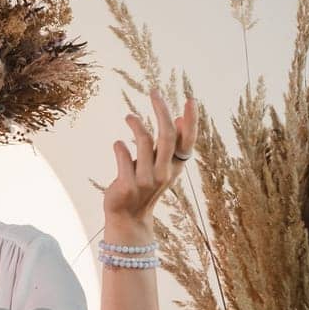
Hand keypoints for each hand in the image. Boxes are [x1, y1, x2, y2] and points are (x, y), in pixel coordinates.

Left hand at [103, 88, 197, 232]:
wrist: (128, 218)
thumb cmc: (144, 185)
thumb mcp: (160, 166)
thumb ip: (168, 145)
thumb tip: (178, 118)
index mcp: (174, 167)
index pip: (187, 142)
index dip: (191, 121)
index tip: (190, 99)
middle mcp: (164, 173)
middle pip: (167, 136)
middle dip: (161, 111)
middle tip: (154, 92)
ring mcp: (146, 180)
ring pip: (144, 142)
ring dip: (136, 124)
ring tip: (129, 117)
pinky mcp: (128, 185)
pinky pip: (124, 156)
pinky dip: (120, 147)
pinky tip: (118, 144)